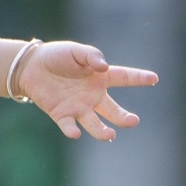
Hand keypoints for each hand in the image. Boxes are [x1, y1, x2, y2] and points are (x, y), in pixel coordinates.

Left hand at [18, 40, 157, 140]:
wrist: (31, 67)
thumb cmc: (57, 56)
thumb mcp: (75, 50)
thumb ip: (91, 55)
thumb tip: (104, 67)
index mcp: (100, 78)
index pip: (124, 78)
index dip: (139, 78)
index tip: (154, 78)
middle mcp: (93, 96)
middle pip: (113, 110)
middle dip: (123, 118)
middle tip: (133, 121)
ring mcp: (78, 107)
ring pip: (94, 124)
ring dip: (102, 131)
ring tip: (110, 135)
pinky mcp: (61, 115)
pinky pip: (69, 126)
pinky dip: (72, 130)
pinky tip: (75, 132)